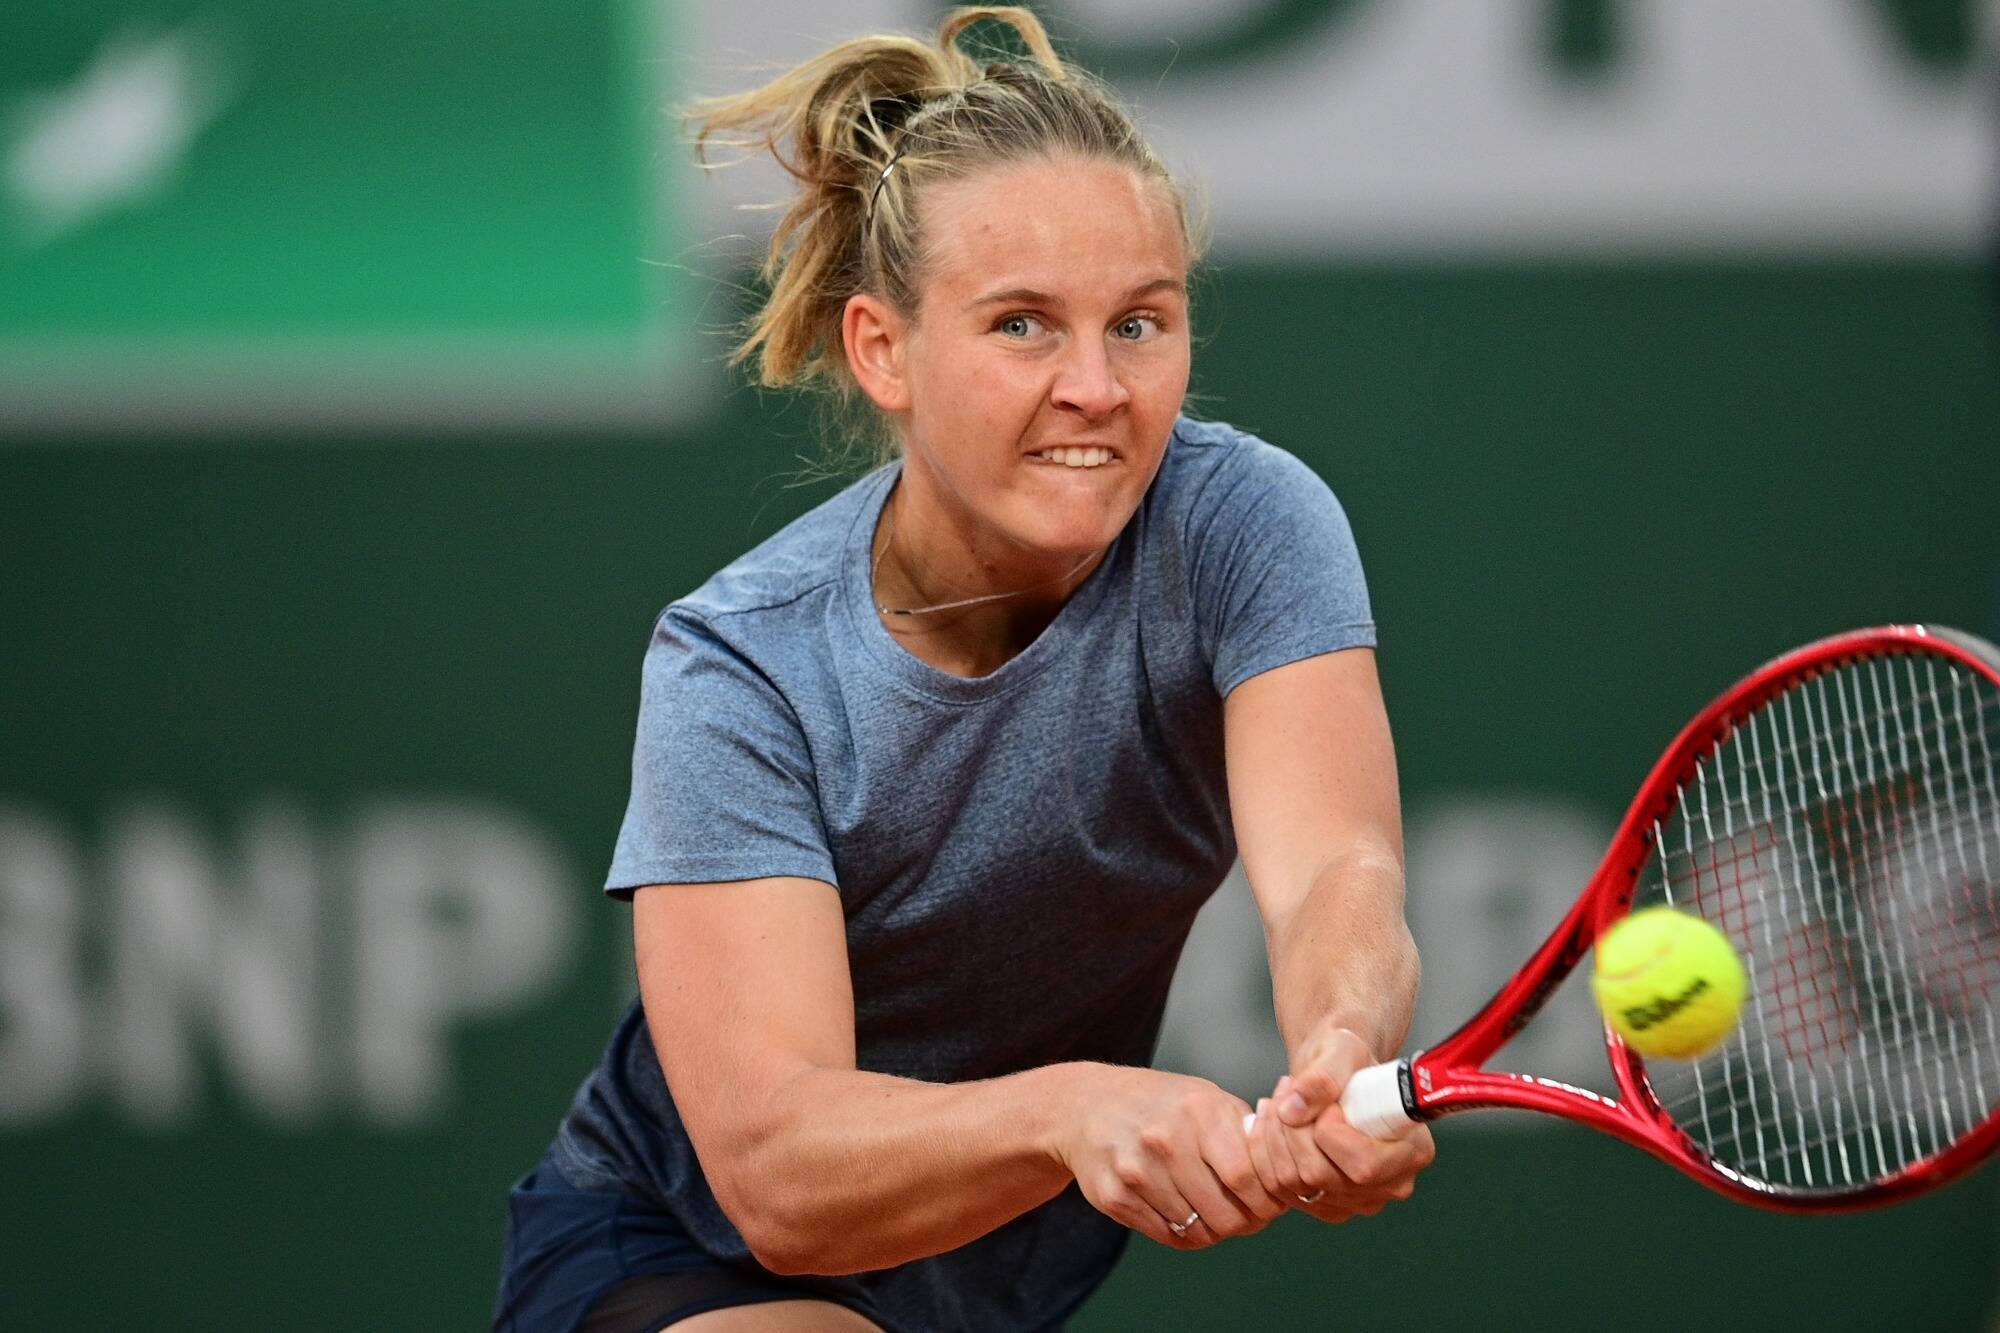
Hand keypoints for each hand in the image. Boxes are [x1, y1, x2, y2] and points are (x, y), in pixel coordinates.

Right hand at [1059, 1066, 1288, 1249]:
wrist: (1087, 1106)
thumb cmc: (1161, 1103)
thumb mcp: (1206, 1098)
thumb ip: (1246, 1131)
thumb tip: (1288, 1171)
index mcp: (1198, 1112)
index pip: (1247, 1179)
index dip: (1267, 1201)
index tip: (1272, 1204)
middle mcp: (1165, 1141)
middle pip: (1225, 1214)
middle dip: (1246, 1223)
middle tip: (1250, 1217)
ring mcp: (1136, 1171)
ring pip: (1198, 1231)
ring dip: (1217, 1230)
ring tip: (1218, 1213)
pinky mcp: (1114, 1196)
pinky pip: (1168, 1236)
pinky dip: (1186, 1233)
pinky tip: (1187, 1212)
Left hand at [1244, 1026, 1434, 1222]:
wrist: (1336, 1077)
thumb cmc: (1350, 1062)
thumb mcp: (1343, 1051)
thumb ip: (1323, 1075)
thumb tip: (1293, 1110)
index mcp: (1412, 1151)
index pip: (1364, 1165)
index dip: (1329, 1133)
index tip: (1325, 1103)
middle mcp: (1390, 1185)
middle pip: (1320, 1175)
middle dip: (1292, 1129)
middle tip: (1288, 1090)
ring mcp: (1357, 1201)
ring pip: (1293, 1183)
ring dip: (1273, 1137)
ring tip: (1279, 1101)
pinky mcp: (1325, 1206)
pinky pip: (1278, 1189)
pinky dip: (1264, 1153)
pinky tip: (1271, 1123)